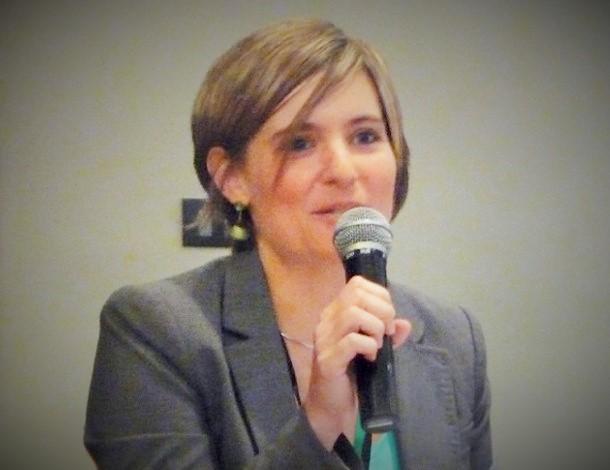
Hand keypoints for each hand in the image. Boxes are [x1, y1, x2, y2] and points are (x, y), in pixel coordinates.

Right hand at [303, 276, 410, 448]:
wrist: (332, 406)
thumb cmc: (352, 373)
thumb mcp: (375, 348)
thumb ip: (389, 335)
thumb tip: (405, 324)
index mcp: (335, 312)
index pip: (357, 284)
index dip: (380, 296)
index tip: (388, 319)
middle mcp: (326, 320)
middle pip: (356, 294)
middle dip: (382, 310)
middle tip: (387, 333)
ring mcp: (324, 339)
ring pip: (353, 313)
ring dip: (375, 328)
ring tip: (378, 345)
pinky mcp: (327, 360)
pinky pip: (352, 341)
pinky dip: (368, 347)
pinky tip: (370, 358)